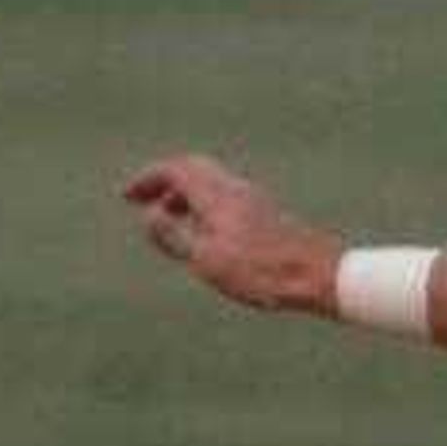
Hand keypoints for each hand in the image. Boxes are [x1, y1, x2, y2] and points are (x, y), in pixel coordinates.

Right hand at [120, 153, 342, 314]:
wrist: (318, 275)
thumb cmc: (262, 271)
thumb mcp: (206, 259)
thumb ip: (173, 237)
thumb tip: (148, 217)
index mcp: (215, 194)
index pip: (174, 170)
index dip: (147, 180)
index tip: (127, 196)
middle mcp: (235, 189)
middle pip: (193, 170)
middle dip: (165, 183)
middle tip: (146, 201)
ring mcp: (254, 200)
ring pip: (212, 184)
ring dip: (186, 196)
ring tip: (171, 220)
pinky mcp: (269, 215)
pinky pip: (228, 199)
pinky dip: (207, 206)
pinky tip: (208, 234)